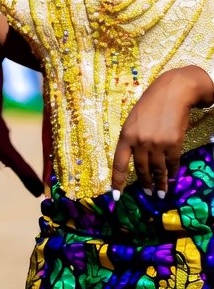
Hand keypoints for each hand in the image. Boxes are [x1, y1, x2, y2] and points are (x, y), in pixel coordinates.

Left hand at [110, 67, 209, 197]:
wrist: (172, 93)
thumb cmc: (150, 105)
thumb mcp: (134, 120)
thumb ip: (133, 139)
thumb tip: (135, 160)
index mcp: (126, 135)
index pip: (119, 162)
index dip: (118, 181)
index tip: (116, 196)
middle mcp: (139, 141)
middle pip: (140, 169)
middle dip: (144, 183)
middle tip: (148, 193)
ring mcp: (156, 143)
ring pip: (157, 169)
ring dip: (159, 183)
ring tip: (161, 192)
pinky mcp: (173, 144)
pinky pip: (171, 164)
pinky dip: (171, 173)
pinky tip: (171, 178)